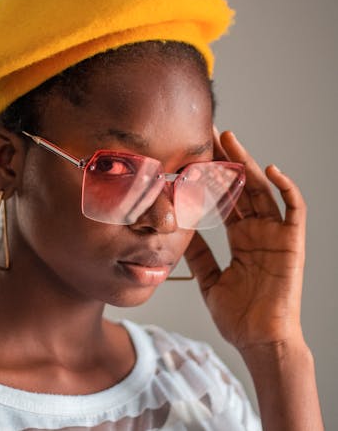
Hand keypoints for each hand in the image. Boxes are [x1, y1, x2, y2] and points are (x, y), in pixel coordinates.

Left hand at [185, 129, 306, 351]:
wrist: (259, 340)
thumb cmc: (238, 313)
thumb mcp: (209, 277)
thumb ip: (199, 252)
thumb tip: (180, 229)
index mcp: (240, 237)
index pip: (224, 197)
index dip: (210, 176)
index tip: (192, 154)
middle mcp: (257, 230)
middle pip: (241, 187)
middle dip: (225, 160)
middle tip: (207, 134)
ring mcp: (275, 234)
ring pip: (262, 190)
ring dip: (248, 164)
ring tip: (229, 140)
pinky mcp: (292, 242)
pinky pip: (294, 210)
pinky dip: (286, 188)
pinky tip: (269, 170)